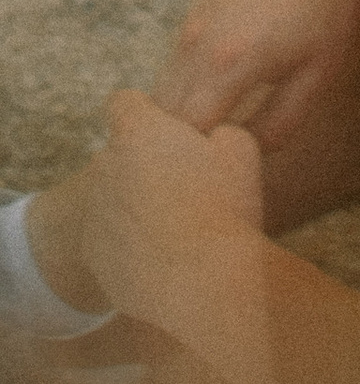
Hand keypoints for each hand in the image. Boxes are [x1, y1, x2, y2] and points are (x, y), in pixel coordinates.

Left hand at [80, 94, 265, 334]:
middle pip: (119, 154)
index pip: (124, 102)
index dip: (146, 114)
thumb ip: (221, 132)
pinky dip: (130, 245)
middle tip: (184, 190)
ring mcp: (94, 210)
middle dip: (143, 165)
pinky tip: (165, 259)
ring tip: (178, 231)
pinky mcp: (93, 251)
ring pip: (113, 197)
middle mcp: (105, 164)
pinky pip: (109, 239)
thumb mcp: (242, 154)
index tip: (168, 135)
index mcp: (139, 133)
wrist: (204, 281)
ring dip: (136, 206)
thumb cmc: (226, 210)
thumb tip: (213, 136)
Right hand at [151, 0, 359, 148]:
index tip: (216, 174)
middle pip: (163, 113)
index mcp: (226, 66)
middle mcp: (196, 44)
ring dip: (181, 114)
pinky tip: (223, 93)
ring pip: (165, 86)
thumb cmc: (329, 10)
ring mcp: (191, 22)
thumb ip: (279, 123)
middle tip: (208, 165)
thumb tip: (245, 152)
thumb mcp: (317, 76)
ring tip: (215, 133)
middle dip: (178, 143)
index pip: (184, 132)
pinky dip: (188, 84)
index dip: (194, 160)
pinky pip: (177, 59)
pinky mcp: (195, 7)